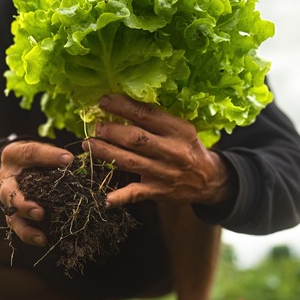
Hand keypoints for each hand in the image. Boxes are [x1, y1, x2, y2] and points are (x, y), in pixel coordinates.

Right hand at [0, 141, 72, 245]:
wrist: (18, 167)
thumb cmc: (33, 158)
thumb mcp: (40, 149)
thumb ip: (52, 154)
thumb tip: (69, 161)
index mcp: (13, 156)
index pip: (29, 154)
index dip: (48, 156)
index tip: (68, 160)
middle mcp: (6, 180)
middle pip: (10, 194)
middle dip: (24, 205)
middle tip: (39, 213)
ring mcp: (8, 200)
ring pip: (12, 217)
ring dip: (25, 229)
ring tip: (41, 237)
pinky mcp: (14, 215)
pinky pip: (19, 228)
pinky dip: (30, 236)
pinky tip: (44, 241)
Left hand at [82, 93, 235, 207]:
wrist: (210, 180)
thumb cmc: (188, 148)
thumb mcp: (181, 128)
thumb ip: (157, 120)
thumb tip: (123, 105)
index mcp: (178, 130)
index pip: (147, 114)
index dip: (123, 107)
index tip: (103, 101)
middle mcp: (172, 151)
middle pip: (135, 138)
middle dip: (111, 131)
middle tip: (95, 127)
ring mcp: (164, 173)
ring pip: (130, 162)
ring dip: (106, 153)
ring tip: (89, 145)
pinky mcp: (158, 192)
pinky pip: (135, 194)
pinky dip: (118, 197)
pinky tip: (103, 198)